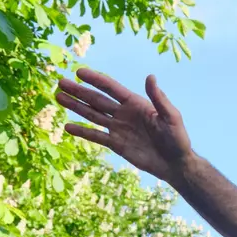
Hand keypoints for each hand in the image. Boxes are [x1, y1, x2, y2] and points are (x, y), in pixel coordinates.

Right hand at [56, 69, 191, 182]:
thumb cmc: (177, 138)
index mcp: (136, 103)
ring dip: (76, 106)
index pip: (111, 88)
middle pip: (97, 99)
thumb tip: (150, 76)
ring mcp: (118, 128)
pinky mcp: (116, 144)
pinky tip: (68, 127)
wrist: (175, 164)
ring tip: (58, 97)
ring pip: (92, 115)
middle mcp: (124, 113)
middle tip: (60, 82)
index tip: (79, 72)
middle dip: (79, 91)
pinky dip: (82, 132)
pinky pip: (96, 136)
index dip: (95, 80)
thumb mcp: (170, 116)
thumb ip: (159, 98)